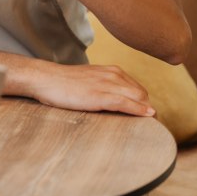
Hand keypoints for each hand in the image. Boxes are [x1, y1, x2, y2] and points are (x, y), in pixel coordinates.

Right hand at [23, 61, 154, 116]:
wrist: (45, 78)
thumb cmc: (62, 82)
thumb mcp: (88, 80)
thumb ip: (102, 86)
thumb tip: (112, 101)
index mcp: (111, 71)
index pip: (137, 88)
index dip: (143, 102)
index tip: (146, 115)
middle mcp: (112, 75)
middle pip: (142, 93)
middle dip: (148, 108)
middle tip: (151, 124)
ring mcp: (107, 84)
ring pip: (138, 98)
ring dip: (146, 111)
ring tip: (151, 124)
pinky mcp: (100, 96)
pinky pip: (126, 103)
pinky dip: (139, 110)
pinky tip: (148, 116)